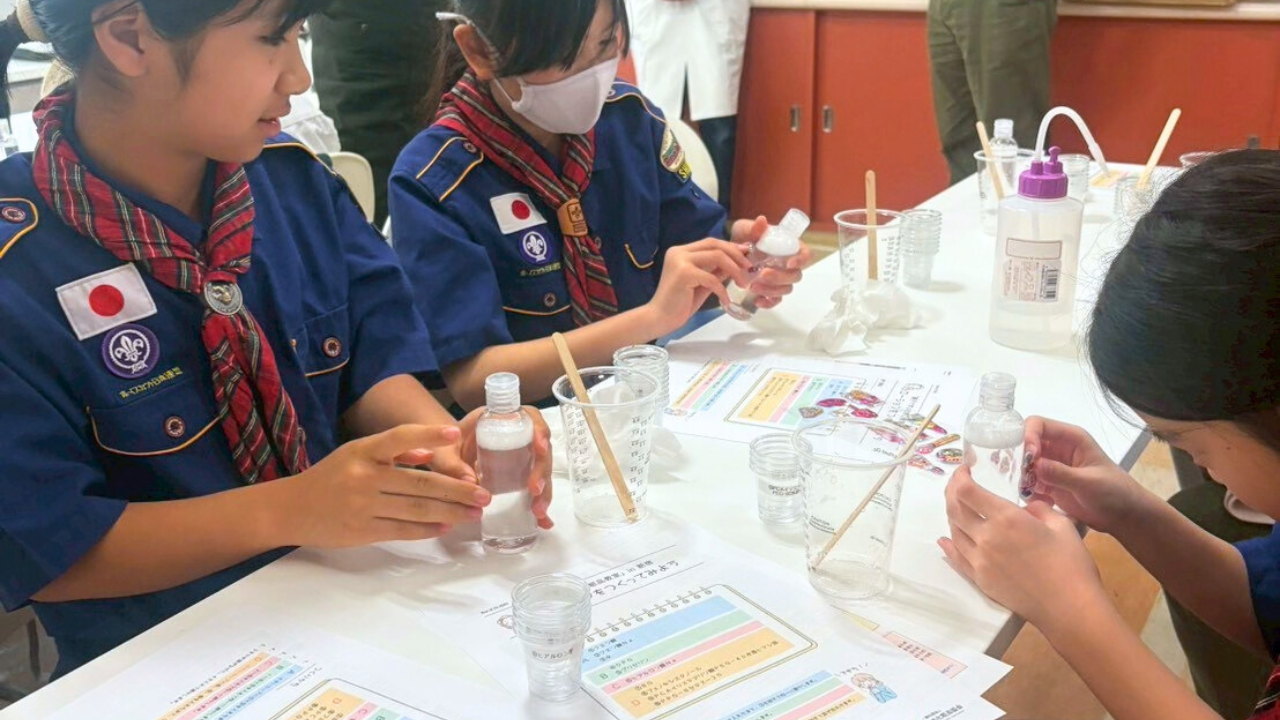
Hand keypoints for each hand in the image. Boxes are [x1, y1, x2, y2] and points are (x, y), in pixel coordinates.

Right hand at [276, 425, 491, 546]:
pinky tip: (447, 526)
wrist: (290, 509)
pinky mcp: (362, 531)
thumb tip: (428, 453)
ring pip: (416, 509)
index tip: (455, 434)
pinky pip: (402, 530)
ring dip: (450, 512)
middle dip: (457, 490)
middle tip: (485, 495)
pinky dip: (427, 529)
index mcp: (363, 451)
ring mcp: (363, 506)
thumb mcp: (355, 454)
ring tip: (474, 512)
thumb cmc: (330, 477)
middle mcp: (364, 476)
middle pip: (419, 483)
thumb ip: (393, 452)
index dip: (428, 434)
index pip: (399, 437)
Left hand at [456, 407, 555, 528]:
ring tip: (538, 512)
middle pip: (541, 449)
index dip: (540, 432)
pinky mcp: (522, 472)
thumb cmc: (445, 446)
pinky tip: (543, 521)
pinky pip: (537, 485)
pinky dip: (541, 502)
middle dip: (542, 471)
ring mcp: (524, 454)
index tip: (541, 448)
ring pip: (542, 469)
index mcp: (502, 419)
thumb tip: (471, 481)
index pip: (530, 418)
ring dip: (544, 490)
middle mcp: (519, 434)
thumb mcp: (444, 452)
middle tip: (535, 491)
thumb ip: (452, 464)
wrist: (446, 453)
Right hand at [646, 238, 750, 334]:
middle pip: (715, 245)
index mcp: (681, 251)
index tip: (746, 256)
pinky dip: (723, 290)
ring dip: (734, 270)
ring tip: (743, 284)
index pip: (711, 242)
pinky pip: (712, 278)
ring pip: (717, 257)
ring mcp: (680, 261)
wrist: (660, 319)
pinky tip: (726, 301)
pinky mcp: (684, 274)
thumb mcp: (703, 284)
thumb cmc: (679, 304)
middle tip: (749, 269)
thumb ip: (716, 271)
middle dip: (736, 255)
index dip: (731, 247)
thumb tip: (736, 264)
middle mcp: (679, 252)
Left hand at [730, 216, 811, 309]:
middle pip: (795, 276)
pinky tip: (757, 300)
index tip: (789, 263)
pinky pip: (775, 301)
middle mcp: (788, 265)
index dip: (801, 260)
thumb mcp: (745, 229)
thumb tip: (761, 221)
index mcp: (789, 247)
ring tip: (753, 287)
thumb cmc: (744, 238)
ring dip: (772, 290)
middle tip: (762, 274)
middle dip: (780, 277)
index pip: (805, 254)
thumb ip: (754, 228)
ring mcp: (780, 280)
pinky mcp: (770, 291)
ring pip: (786, 289)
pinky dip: (768, 303)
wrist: (730, 253)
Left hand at [940, 466, 1107, 628]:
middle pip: (955, 509)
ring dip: (952, 516)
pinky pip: (956, 558)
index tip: (964, 469)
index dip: (960, 476)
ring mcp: (979, 560)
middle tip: (958, 484)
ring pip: (953, 532)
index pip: (968, 491)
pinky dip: (948, 544)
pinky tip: (945, 539)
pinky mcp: (980, 580)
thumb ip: (1039, 509)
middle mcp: (986, 537)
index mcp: (1006, 518)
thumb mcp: (1061, 524)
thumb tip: (1026, 508)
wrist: (1069, 608)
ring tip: (959, 508)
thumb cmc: (1071, 564)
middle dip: (952, 492)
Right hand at [1023, 417, 1144, 533]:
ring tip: (1032, 493)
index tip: (1029, 458)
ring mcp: (1052, 467)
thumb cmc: (1114, 493)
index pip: (1038, 425)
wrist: (1125, 516)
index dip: (1028, 437)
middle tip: (1023, 478)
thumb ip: (1061, 474)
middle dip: (1020, 459)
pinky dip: (1029, 491)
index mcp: (1071, 438)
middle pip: (1026, 444)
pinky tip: (1041, 502)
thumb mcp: (1089, 483)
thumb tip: (1033, 465)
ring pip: (1024, 464)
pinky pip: (1029, 483)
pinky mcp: (1049, 484)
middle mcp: (1058, 449)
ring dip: (1023, 477)